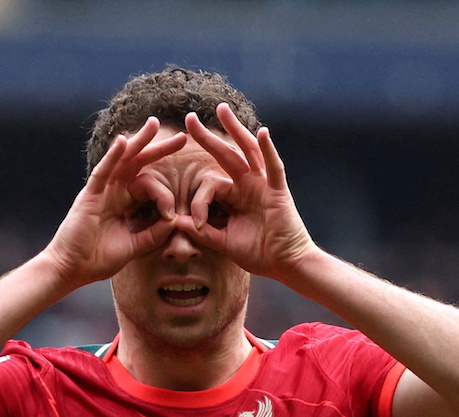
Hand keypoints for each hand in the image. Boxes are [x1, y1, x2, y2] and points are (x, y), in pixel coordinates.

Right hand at [44, 117, 186, 288]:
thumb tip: (176, 221)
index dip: (166, 193)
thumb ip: (155, 233)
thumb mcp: (135, 246)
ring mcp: (101, 191)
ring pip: (122, 160)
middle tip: (182, 137)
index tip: (173, 212)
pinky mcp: (90, 196)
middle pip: (139, 164)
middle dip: (159, 149)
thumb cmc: (98, 258)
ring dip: (139, 142)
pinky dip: (112, 156)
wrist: (72, 269)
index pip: (149, 185)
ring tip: (154, 124)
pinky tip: (123, 141)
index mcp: (125, 203)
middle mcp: (114, 192)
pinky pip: (103, 172)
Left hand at [184, 105, 315, 280]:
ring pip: (248, 151)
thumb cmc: (258, 253)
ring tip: (221, 110)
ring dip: (235, 129)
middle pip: (226, 154)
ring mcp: (264, 185)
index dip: (199, 203)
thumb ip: (201, 231)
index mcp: (234, 196)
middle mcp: (248, 185)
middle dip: (207, 137)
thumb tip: (174, 220)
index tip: (197, 224)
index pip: (210, 185)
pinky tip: (262, 133)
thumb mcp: (223, 242)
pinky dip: (268, 150)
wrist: (284, 265)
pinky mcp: (278, 191)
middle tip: (189, 118)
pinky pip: (274, 167)